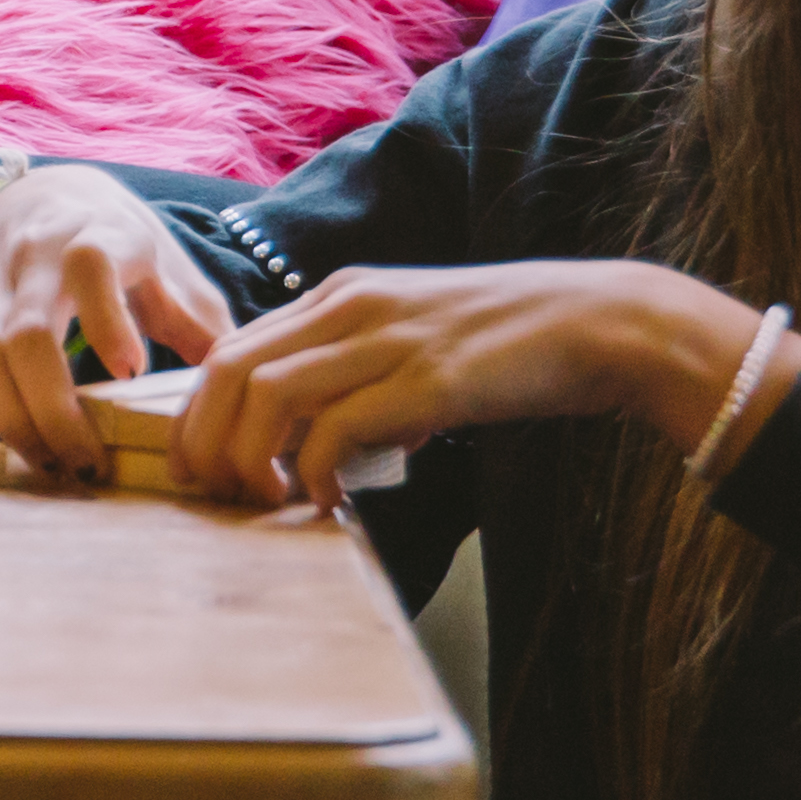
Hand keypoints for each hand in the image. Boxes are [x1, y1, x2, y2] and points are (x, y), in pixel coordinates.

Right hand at [0, 167, 233, 477]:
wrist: (39, 195)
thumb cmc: (117, 241)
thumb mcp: (165, 264)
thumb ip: (198, 320)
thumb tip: (231, 383)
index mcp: (101, 234)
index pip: (90, 264)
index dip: (106, 320)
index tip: (130, 373)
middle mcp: (39, 254)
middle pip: (28, 330)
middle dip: (55, 408)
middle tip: (90, 465)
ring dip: (18, 419)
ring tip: (56, 466)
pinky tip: (31, 446)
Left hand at [172, 257, 790, 509]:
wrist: (598, 323)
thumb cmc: (507, 345)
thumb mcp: (413, 343)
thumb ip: (361, 379)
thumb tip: (322, 445)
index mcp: (340, 296)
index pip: (233, 348)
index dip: (202, 413)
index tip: (203, 467)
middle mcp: (350, 306)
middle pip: (230, 369)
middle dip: (204, 439)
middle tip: (214, 496)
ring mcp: (388, 339)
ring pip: (268, 392)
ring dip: (249, 459)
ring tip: (264, 503)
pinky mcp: (429, 379)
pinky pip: (337, 427)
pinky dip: (314, 471)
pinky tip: (325, 502)